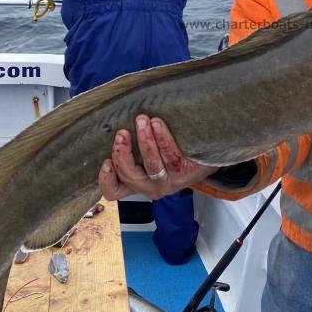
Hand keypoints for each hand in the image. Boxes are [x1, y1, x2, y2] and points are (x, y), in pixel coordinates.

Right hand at [98, 115, 219, 200]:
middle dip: (123, 153)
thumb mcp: (146, 154)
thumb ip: (130, 147)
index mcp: (136, 183)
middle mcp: (150, 186)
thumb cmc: (170, 151)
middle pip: (130, 175)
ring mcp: (167, 182)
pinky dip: (163, 138)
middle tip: (122, 132)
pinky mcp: (183, 173)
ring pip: (151, 164)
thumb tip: (114, 122)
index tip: (106, 161)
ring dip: (144, 140)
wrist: (205, 158)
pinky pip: (170, 155)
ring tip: (142, 120)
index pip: (114, 191)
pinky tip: (158, 124)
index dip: (106, 180)